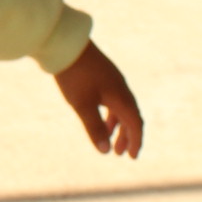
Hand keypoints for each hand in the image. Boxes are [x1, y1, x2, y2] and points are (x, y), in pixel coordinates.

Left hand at [53, 40, 141, 157]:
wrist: (66, 44)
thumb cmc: (74, 76)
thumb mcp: (83, 105)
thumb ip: (94, 128)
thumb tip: (105, 151)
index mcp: (121, 97)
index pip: (136, 123)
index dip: (135, 141)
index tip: (131, 157)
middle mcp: (121, 88)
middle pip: (130, 116)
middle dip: (126, 136)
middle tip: (118, 153)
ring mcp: (112, 80)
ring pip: (120, 107)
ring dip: (116, 125)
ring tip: (107, 139)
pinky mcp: (102, 75)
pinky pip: (112, 99)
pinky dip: (109, 113)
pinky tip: (98, 117)